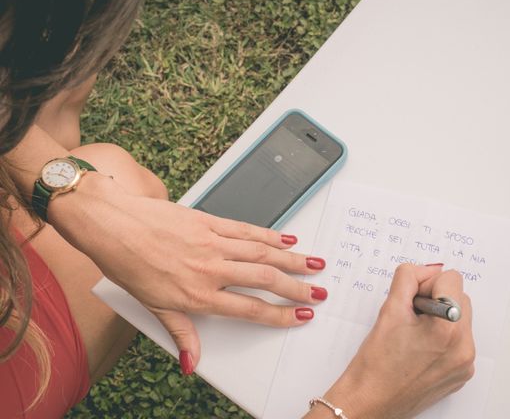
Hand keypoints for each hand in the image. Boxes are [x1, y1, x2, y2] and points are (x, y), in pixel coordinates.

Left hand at [48, 173, 326, 369]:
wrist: (113, 225)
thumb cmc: (129, 265)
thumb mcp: (154, 306)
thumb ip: (181, 333)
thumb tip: (191, 364)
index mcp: (198, 295)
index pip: (250, 309)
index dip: (280, 313)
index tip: (302, 314)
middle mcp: (211, 269)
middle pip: (264, 279)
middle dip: (296, 286)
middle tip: (320, 291)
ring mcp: (212, 243)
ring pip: (262, 253)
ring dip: (292, 259)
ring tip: (315, 264)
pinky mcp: (209, 222)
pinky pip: (246, 230)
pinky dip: (269, 235)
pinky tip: (286, 238)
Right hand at [313, 264, 474, 418]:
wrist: (370, 402)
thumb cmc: (375, 363)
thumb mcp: (389, 309)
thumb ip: (408, 278)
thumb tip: (426, 269)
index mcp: (448, 329)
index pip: (451, 279)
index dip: (426, 283)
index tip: (411, 300)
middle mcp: (464, 347)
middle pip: (459, 297)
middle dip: (435, 299)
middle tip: (410, 317)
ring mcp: (465, 363)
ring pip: (460, 318)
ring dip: (439, 317)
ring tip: (414, 335)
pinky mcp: (462, 373)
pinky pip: (459, 340)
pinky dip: (442, 337)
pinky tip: (420, 348)